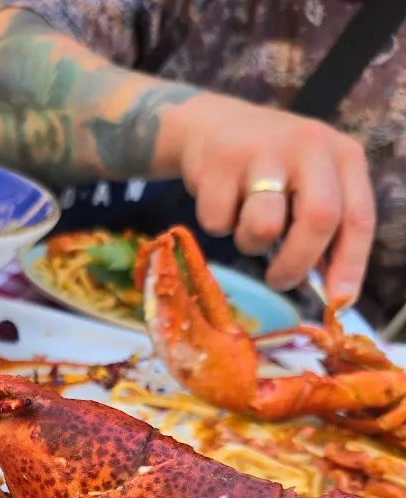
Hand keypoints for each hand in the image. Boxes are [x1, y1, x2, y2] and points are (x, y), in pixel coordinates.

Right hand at [160, 93, 375, 301]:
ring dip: (249, 243)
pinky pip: (218, 222)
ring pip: (263, 226)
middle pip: (319, 219)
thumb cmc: (269, 168)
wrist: (212, 125)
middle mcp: (309, 145)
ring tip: (244, 225)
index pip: (358, 217)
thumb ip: (324, 229)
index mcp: (342, 156)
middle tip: (280, 280)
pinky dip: (218, 225)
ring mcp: (263, 150)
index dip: (351, 264)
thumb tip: (331, 292)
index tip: (338, 300)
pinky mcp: (220, 160)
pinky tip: (222, 202)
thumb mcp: (308, 185)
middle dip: (297, 263)